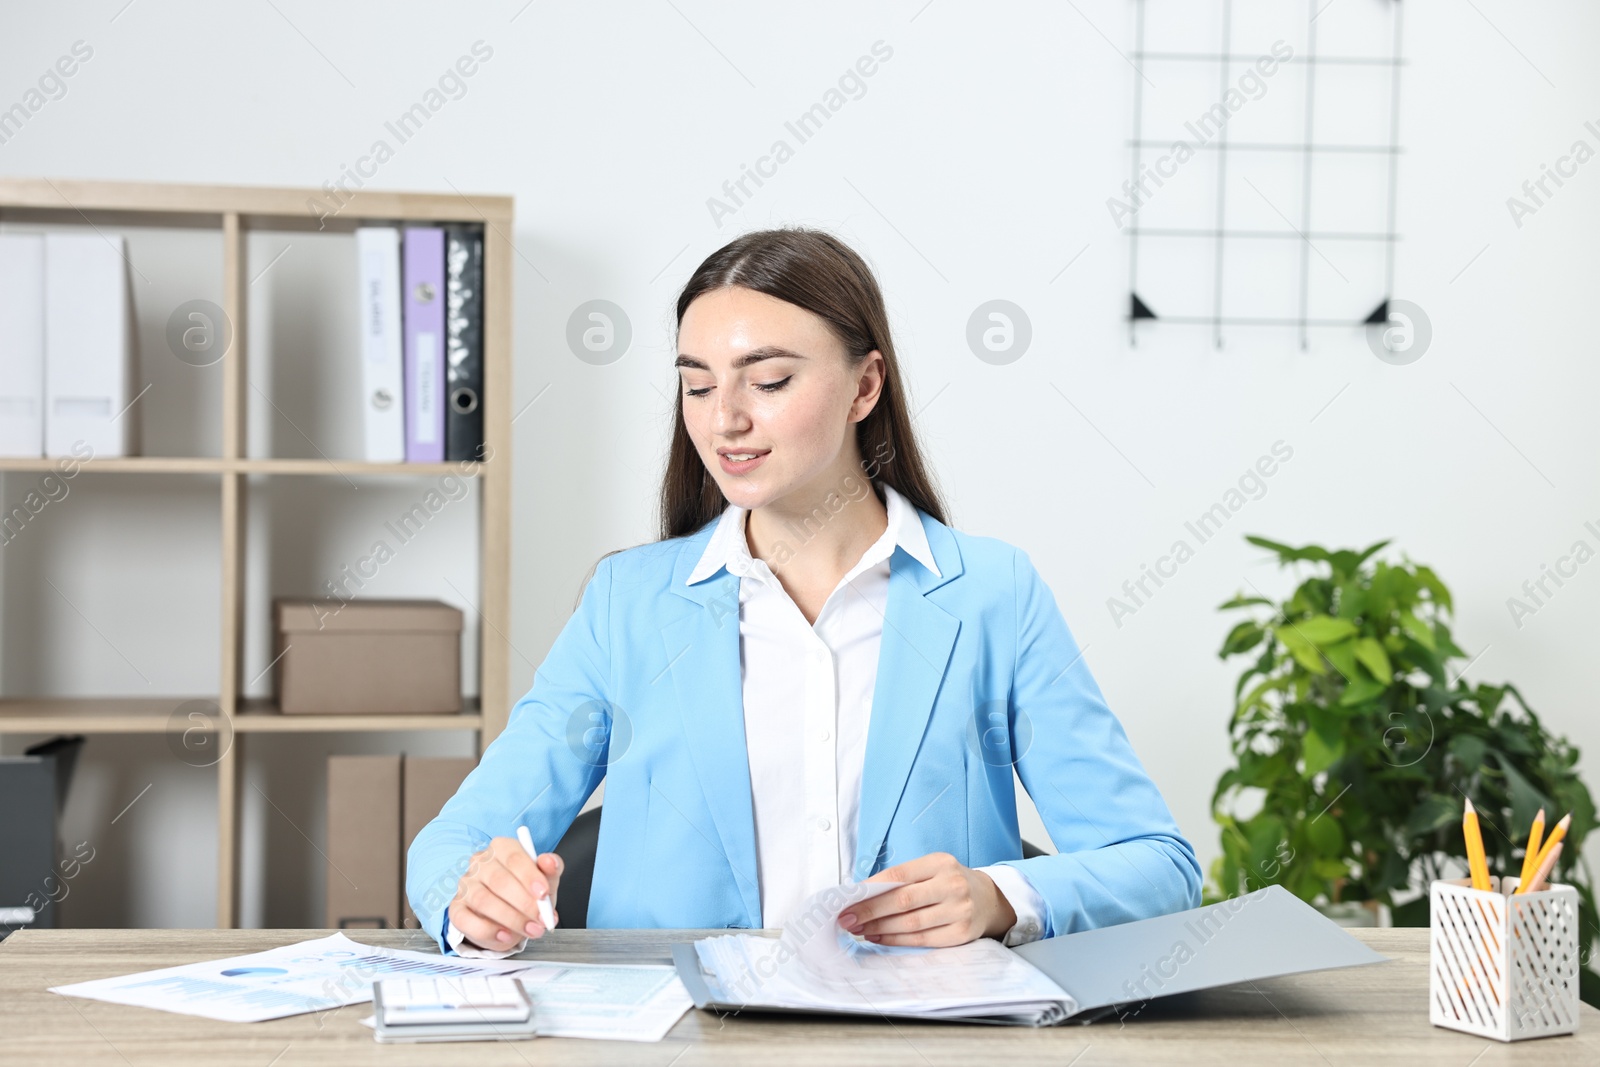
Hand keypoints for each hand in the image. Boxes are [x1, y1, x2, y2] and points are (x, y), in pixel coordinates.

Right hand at [448, 837, 562, 948]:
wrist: (507, 917)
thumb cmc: (526, 892)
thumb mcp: (544, 880)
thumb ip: (550, 870)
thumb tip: (549, 862)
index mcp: (502, 848)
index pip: (514, 857)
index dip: (530, 876)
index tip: (543, 893)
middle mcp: (480, 863)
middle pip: (499, 880)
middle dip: (524, 903)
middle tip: (542, 919)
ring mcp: (465, 885)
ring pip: (483, 901)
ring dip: (511, 919)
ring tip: (530, 930)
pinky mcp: (456, 908)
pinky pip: (466, 920)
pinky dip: (488, 931)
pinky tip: (506, 936)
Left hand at [837, 852, 1016, 946]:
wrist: (989, 899)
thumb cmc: (950, 883)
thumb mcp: (932, 869)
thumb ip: (903, 879)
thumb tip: (862, 894)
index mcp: (940, 863)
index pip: (899, 874)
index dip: (871, 888)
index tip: (848, 899)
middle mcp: (952, 885)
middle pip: (902, 900)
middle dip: (869, 911)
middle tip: (847, 919)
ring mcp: (959, 910)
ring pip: (910, 923)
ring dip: (879, 928)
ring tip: (860, 929)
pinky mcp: (961, 933)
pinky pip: (922, 939)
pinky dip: (896, 940)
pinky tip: (879, 937)